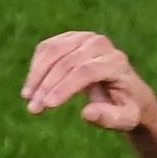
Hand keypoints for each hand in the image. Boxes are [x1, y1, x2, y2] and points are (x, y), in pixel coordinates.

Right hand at [21, 32, 156, 130]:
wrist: (127, 91)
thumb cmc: (127, 109)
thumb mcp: (126, 119)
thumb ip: (110, 118)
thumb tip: (87, 114)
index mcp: (116, 62)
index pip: (85, 72)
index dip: (64, 87)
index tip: (48, 105)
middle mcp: (100, 44)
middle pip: (66, 62)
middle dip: (47, 86)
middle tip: (34, 108)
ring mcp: (84, 38)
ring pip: (52, 52)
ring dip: (36, 75)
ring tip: (28, 98)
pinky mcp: (70, 38)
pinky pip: (47, 48)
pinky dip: (36, 66)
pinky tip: (32, 86)